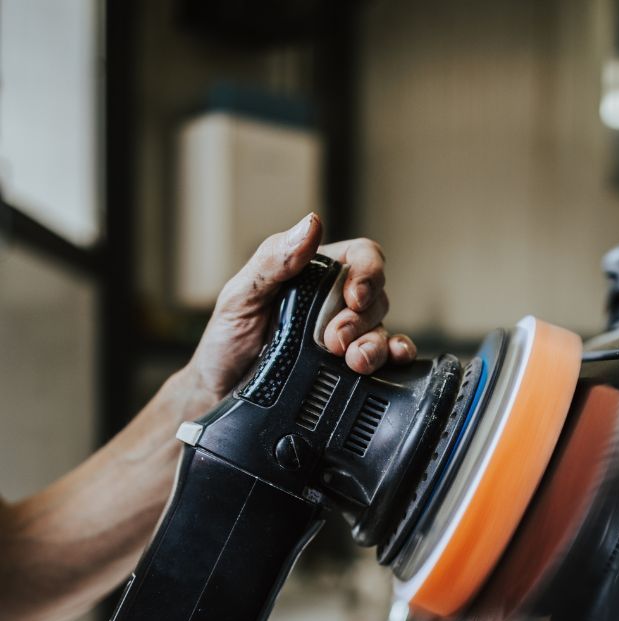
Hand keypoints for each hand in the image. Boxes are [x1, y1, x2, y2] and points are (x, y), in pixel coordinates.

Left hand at [184, 213, 415, 404]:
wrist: (219, 395)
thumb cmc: (227, 341)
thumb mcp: (241, 295)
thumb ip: (273, 260)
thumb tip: (310, 225)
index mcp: (313, 276)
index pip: (360, 257)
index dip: (367, 272)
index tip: (354, 295)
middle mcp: (335, 305)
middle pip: (377, 296)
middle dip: (360, 319)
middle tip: (333, 340)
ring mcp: (345, 339)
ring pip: (382, 330)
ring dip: (375, 344)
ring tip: (354, 360)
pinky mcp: (349, 372)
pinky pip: (387, 360)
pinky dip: (397, 358)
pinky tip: (392, 359)